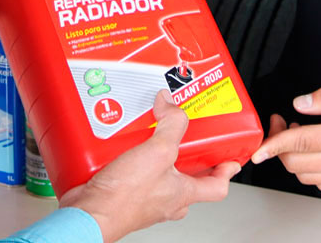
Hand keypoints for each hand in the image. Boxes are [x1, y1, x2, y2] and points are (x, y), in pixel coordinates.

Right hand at [60, 91, 238, 242]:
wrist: (89, 214)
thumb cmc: (125, 198)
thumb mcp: (158, 152)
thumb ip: (170, 125)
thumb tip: (172, 105)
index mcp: (182, 193)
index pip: (216, 187)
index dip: (226, 172)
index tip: (232, 160)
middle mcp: (166, 199)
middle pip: (188, 180)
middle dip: (189, 160)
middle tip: (187, 138)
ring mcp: (144, 198)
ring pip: (159, 176)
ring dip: (157, 156)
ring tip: (151, 133)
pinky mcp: (122, 193)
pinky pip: (133, 174)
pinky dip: (131, 159)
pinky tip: (122, 143)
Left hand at [250, 81, 320, 192]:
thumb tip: (302, 103)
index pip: (302, 144)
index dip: (274, 145)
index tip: (258, 148)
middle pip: (300, 166)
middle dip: (282, 147)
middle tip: (284, 123)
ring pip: (310, 179)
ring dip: (297, 159)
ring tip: (302, 134)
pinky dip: (313, 171)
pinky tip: (318, 151)